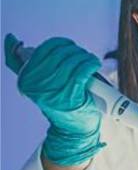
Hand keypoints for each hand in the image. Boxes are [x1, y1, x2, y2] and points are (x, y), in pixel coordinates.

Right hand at [5, 37, 104, 165]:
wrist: (73, 130)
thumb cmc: (58, 102)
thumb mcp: (37, 83)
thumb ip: (20, 63)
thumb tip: (11, 38)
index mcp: (25, 79)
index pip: (44, 49)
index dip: (61, 44)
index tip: (69, 47)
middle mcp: (35, 84)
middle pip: (61, 53)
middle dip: (75, 51)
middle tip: (82, 56)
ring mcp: (52, 90)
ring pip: (73, 60)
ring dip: (85, 57)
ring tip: (90, 61)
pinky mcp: (69, 95)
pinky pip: (82, 70)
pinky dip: (91, 64)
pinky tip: (94, 65)